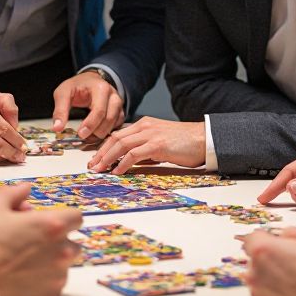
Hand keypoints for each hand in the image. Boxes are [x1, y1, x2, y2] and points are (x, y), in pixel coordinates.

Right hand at [0, 183, 80, 295]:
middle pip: (73, 243)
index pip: (77, 217)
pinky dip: (45, 281)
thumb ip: (13, 193)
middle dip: (59, 241)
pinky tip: (24, 277)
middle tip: (35, 243)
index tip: (51, 222)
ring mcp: (58, 275)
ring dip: (53, 262)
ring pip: (65, 265)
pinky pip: (55, 284)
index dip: (65, 218)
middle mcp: (62, 251)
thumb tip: (26, 187)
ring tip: (27, 262)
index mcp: (52, 225)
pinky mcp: (51, 295)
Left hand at [52, 72, 123, 139]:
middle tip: (83, 137)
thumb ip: (60, 110)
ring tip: (88, 137)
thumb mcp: (63, 93)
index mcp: (100, 88)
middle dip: (96, 131)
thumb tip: (57, 128)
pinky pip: (117, 125)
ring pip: (115, 124)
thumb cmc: (77, 86)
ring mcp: (118, 104)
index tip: (80, 134)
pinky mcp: (120, 111)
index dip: (90, 125)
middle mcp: (113, 96)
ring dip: (102, 133)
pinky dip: (108, 132)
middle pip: (109, 119)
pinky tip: (96, 134)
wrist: (89, 80)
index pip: (99, 111)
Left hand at [86, 118, 205, 173]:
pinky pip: (135, 154)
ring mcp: (151, 134)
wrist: (204, 138)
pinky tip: (117, 171)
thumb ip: (145, 151)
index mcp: (144, 124)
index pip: (118, 135)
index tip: (96, 159)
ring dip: (107, 158)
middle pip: (115, 138)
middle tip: (92, 166)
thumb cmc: (185, 144)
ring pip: (122, 144)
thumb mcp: (160, 144)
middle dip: (101, 153)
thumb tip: (130, 163)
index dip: (104, 147)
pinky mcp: (158, 144)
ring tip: (100, 170)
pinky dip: (123, 163)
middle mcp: (145, 126)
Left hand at [242, 228, 295, 295]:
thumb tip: (284, 235)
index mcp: (264, 251)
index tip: (282, 247)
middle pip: (256, 264)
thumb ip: (294, 232)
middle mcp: (255, 275)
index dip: (269, 241)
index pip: (252, 239)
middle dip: (272, 264)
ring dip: (274, 285)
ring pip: (261, 286)